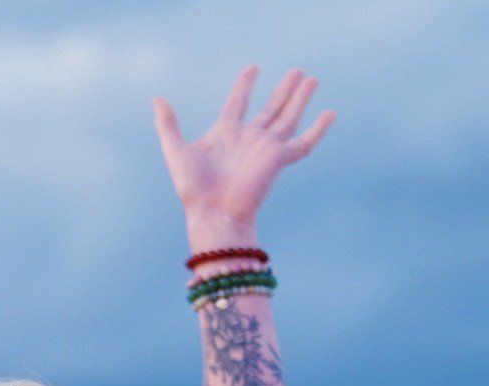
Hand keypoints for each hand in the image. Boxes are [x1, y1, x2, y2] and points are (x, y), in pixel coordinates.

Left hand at [153, 65, 334, 227]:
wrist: (212, 215)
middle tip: (297, 71)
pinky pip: (303, 142)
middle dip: (284, 90)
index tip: (253, 68)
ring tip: (311, 79)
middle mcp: (249, 139)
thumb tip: (157, 99)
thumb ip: (168, 124)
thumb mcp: (175, 150)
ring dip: (300, 98)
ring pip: (288, 117)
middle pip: (271, 108)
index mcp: (226, 133)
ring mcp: (266, 148)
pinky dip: (318, 129)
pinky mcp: (278, 160)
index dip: (245, 84)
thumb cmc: (193, 189)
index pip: (238, 102)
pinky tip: (330, 113)